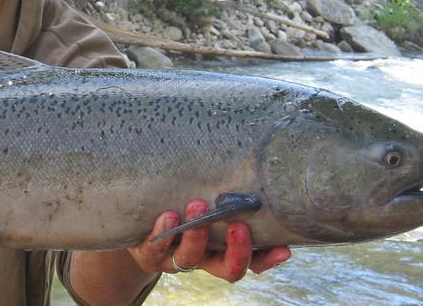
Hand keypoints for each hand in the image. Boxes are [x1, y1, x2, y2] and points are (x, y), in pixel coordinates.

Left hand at [127, 199, 290, 282]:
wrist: (137, 216)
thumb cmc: (180, 198)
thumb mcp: (205, 193)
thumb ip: (225, 185)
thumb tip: (253, 153)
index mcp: (222, 248)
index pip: (252, 260)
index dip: (268, 259)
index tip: (284, 248)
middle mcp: (202, 257)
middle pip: (227, 269)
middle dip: (236, 251)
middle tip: (238, 226)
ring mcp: (175, 258)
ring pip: (189, 259)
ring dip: (196, 234)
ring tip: (197, 205)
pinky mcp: (149, 254)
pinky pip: (155, 249)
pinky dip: (163, 233)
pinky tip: (168, 216)